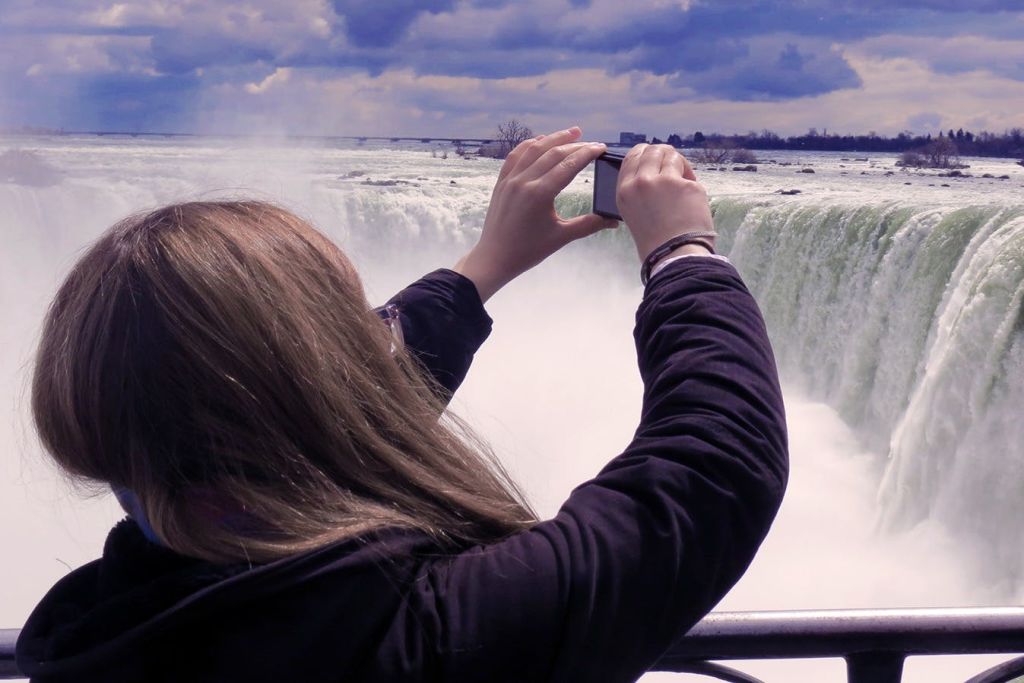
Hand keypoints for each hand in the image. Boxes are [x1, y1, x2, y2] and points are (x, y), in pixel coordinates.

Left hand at [455, 127, 617, 301]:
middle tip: (592, 142)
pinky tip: (541, 140)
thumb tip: (615, 220)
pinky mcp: (501, 182)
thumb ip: (589, 225)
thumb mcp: (561, 237)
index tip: (602, 147)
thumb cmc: (528, 251)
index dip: (587, 153)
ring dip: (554, 138)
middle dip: (576, 145)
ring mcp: (510, 179)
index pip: (568, 165)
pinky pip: (515, 155)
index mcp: (540, 194)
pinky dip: (530, 145)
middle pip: (553, 153)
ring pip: (534, 149)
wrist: (494, 258)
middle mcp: (524, 181)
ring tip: (573, 132)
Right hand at [616, 144, 714, 260]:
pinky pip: (689, 174)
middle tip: (673, 165)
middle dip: (664, 154)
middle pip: (652, 150)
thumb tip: (653, 172)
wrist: (674, 255)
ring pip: (671, 156)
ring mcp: (664, 182)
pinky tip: (692, 198)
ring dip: (679, 164)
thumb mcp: (632, 213)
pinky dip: (692, 181)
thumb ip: (637, 190)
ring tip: (683, 180)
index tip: (654, 157)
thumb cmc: (654, 241)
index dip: (644, 152)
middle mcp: (641, 182)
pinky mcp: (686, 185)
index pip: (631, 157)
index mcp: (624, 191)